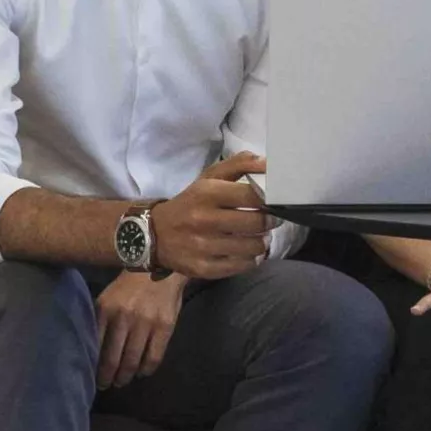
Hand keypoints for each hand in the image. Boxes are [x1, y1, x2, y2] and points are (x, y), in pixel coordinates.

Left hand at [95, 270, 187, 388]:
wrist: (158, 267)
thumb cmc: (128, 286)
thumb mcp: (107, 299)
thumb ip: (100, 322)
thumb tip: (91, 351)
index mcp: (106, 310)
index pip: (96, 347)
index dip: (94, 367)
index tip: (92, 378)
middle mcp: (124, 318)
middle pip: (113, 359)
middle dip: (108, 378)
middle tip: (107, 385)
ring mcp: (146, 323)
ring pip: (133, 361)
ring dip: (126, 376)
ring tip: (123, 381)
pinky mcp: (165, 327)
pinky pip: (154, 357)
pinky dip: (147, 369)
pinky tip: (142, 372)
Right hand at [150, 152, 278, 280]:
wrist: (154, 234)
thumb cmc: (190, 203)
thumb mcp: (209, 178)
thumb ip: (239, 164)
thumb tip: (267, 162)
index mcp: (207, 193)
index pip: (252, 196)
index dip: (270, 199)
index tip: (275, 201)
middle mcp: (204, 220)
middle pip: (256, 223)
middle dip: (270, 222)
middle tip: (272, 220)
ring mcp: (203, 247)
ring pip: (252, 247)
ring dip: (262, 242)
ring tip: (259, 236)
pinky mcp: (202, 268)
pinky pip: (241, 266)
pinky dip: (251, 260)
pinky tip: (248, 252)